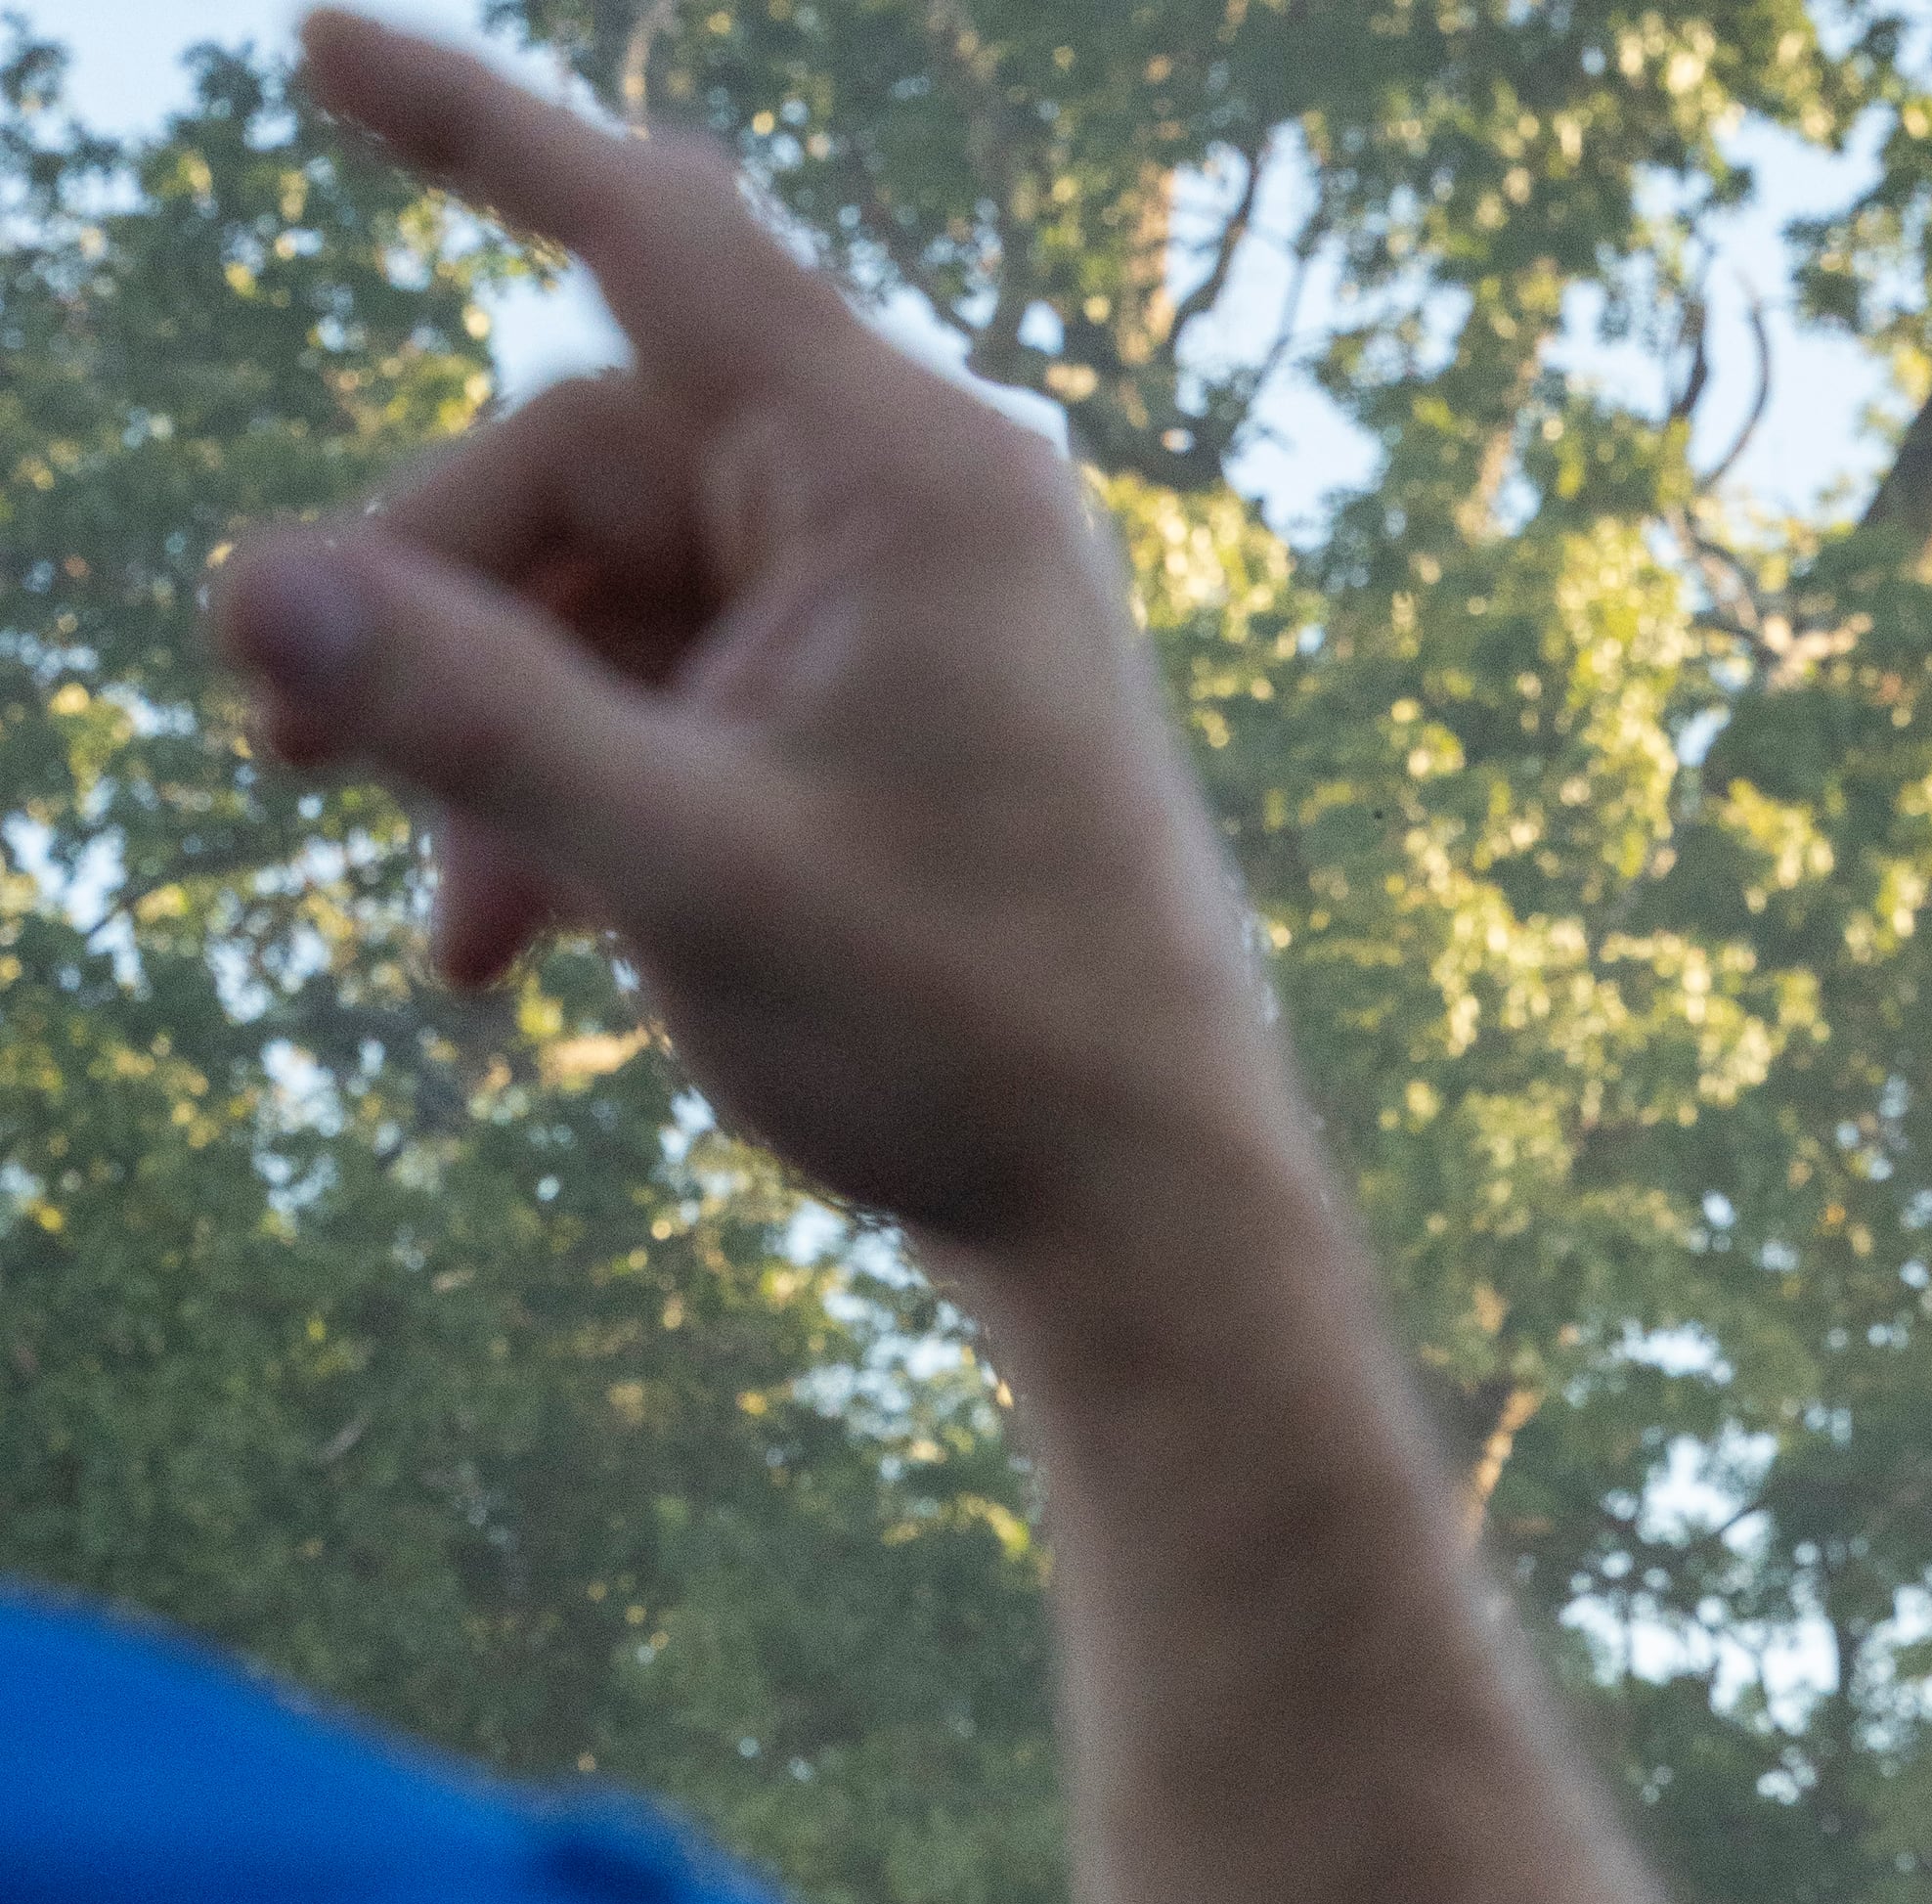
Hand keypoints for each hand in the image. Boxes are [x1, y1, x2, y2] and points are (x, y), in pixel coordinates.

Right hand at [209, 18, 1273, 1259]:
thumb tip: (249, 590)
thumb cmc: (965, 1039)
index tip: (317, 47)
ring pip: (629, 608)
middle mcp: (920, 512)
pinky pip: (700, 698)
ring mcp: (915, 623)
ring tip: (450, 935)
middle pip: (594, 473)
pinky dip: (599, 794)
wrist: (1153, 1227)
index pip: (645, 229)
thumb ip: (463, 718)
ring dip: (508, 744)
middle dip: (439, 610)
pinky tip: (513, 946)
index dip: (470, 130)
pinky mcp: (902, 732)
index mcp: (902, 477)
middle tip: (283, 756)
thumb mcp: (683, 872)